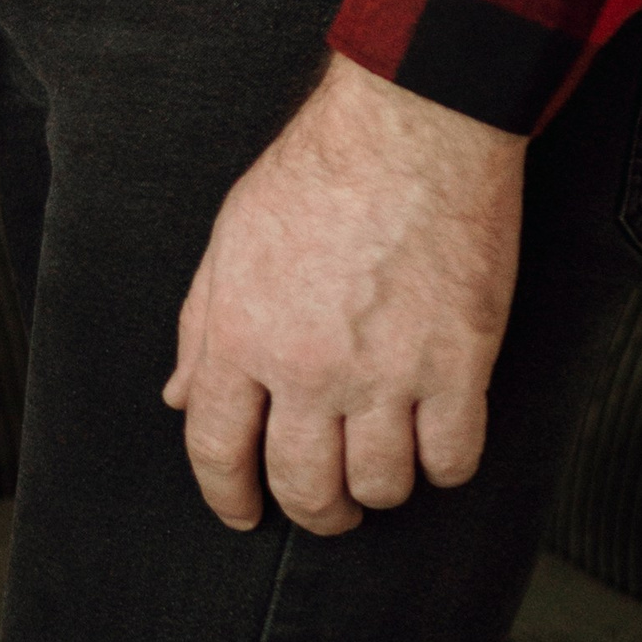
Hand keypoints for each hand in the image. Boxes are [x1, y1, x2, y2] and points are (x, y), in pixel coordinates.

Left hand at [163, 55, 524, 536]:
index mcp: (241, 335)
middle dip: (312, 511)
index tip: (242, 513)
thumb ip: (202, 326)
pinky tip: (437, 445)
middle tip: (325, 509)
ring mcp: (386, 373)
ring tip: (383, 468)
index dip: (227, 495)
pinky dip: (444, 466)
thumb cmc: (318, 171)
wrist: (413, 127)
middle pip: (303, 485)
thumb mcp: (231, 239)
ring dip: (379, 490)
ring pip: (381, 485)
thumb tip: (181, 396)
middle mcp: (307, 368)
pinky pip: (453, 459)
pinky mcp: (459, 366)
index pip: (216, 449)